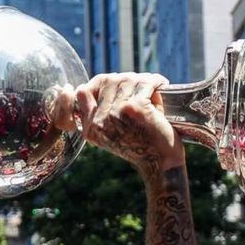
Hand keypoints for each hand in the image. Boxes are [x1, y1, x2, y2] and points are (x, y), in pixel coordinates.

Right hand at [53, 73, 184, 174]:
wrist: (160, 165)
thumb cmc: (141, 148)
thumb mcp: (112, 135)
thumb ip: (103, 114)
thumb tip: (108, 81)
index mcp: (90, 127)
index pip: (83, 93)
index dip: (99, 84)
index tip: (114, 84)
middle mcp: (99, 120)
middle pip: (107, 81)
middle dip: (125, 79)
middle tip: (140, 85)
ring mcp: (116, 113)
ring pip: (126, 79)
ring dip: (142, 80)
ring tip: (152, 87)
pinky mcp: (136, 108)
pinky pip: (144, 83)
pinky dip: (155, 81)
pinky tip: (161, 85)